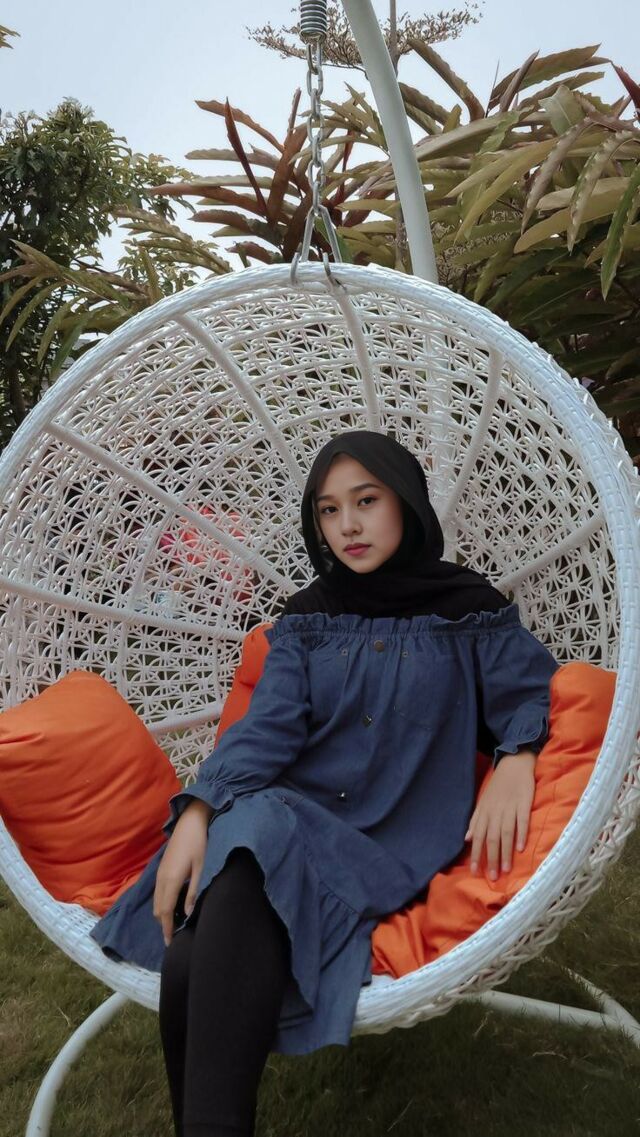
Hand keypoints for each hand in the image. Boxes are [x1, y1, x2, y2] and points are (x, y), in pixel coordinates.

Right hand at [153, 798, 212, 945]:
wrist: (189, 823)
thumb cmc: (199, 844)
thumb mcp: (200, 869)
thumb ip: (193, 892)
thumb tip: (187, 914)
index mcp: (171, 880)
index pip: (165, 911)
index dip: (167, 929)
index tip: (169, 943)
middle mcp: (161, 879)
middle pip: (157, 909)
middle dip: (164, 924)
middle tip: (173, 937)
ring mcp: (159, 873)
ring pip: (156, 901)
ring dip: (162, 914)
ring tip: (173, 924)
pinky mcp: (161, 869)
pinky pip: (157, 892)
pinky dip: (162, 903)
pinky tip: (172, 905)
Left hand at [464, 751, 535, 880]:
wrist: (514, 764)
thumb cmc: (498, 787)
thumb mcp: (483, 802)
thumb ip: (475, 821)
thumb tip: (467, 839)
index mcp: (484, 812)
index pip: (478, 837)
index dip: (476, 854)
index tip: (474, 872)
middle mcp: (495, 811)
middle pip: (491, 838)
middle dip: (491, 858)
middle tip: (492, 877)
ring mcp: (509, 807)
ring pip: (505, 833)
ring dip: (505, 852)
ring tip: (506, 869)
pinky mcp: (524, 802)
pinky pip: (522, 820)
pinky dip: (521, 834)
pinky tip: (521, 848)